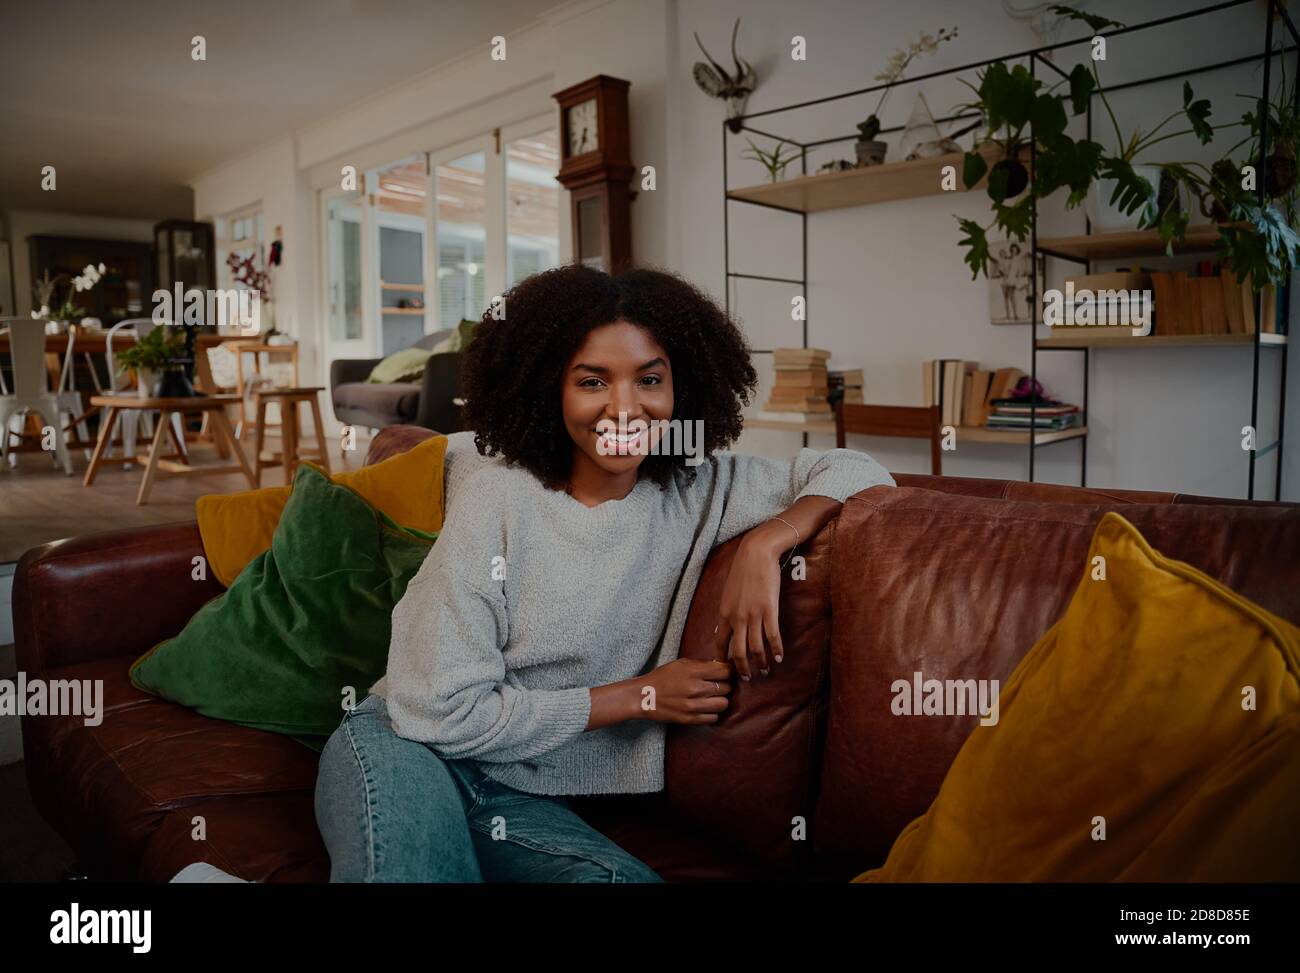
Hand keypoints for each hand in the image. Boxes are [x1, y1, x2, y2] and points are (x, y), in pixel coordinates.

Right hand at [632, 658, 732, 724]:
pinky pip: (714, 718)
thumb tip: (721, 666)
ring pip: (724, 704)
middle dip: (724, 685)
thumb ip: (701, 665)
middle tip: (718, 685)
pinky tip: (706, 708)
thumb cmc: (662, 677)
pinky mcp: (690, 719)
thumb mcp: (680, 664)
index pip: (725, 671)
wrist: (644, 696)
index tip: (725, 672)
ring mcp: (693, 706)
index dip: (728, 671)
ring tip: (713, 697)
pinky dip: (712, 713)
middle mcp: (695, 689)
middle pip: (727, 687)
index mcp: (693, 671)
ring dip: (720, 700)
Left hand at [712, 526, 787, 680]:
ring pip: (756, 648)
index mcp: (724, 614)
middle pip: (738, 652)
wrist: (756, 554)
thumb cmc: (742, 571)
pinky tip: (780, 657)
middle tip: (747, 679)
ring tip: (765, 671)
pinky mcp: (769, 610)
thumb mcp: (728, 593)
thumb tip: (724, 626)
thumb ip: (727, 611)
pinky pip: (772, 636)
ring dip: (761, 663)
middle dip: (743, 668)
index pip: (721, 644)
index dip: (724, 660)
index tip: (728, 670)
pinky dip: (776, 650)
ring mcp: (753, 615)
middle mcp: (737, 618)